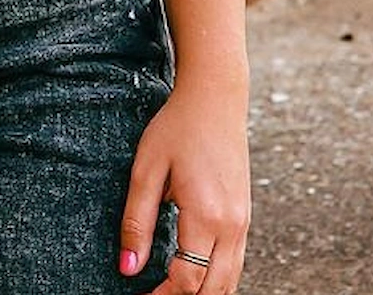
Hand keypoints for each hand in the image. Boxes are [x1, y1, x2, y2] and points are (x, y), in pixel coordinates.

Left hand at [118, 81, 250, 293]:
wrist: (215, 98)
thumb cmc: (177, 127)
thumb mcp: (147, 169)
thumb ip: (136, 221)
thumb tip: (127, 268)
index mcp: (206, 216)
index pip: (187, 281)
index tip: (138, 294)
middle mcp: (232, 226)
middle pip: (212, 291)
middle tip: (153, 294)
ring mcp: (243, 223)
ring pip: (230, 282)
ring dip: (202, 293)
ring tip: (170, 288)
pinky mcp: (245, 216)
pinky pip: (236, 263)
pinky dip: (216, 278)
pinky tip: (193, 272)